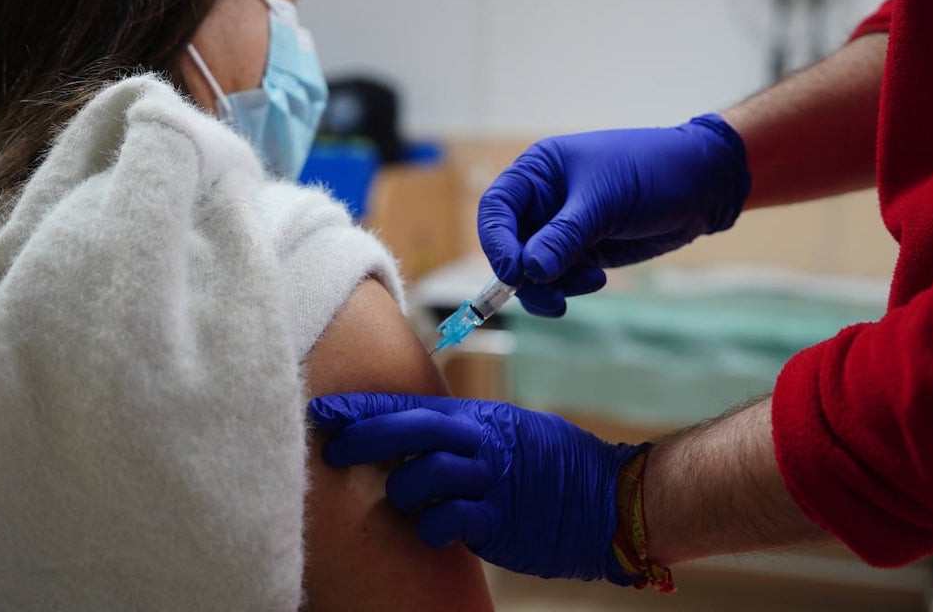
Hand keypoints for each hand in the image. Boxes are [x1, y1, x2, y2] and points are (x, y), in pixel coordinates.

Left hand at [308, 392, 645, 583]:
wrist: (608, 498)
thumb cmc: (550, 466)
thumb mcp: (506, 432)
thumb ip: (461, 434)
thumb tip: (408, 435)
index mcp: (478, 419)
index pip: (412, 405)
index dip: (365, 407)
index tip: (324, 408)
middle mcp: (482, 443)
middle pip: (413, 429)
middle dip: (366, 436)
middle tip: (333, 447)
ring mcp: (491, 481)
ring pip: (425, 474)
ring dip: (401, 488)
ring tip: (399, 497)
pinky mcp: (499, 520)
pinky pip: (447, 520)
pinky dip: (429, 525)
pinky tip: (430, 528)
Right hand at [478, 114, 749, 315]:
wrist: (703, 185)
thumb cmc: (651, 172)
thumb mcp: (605, 201)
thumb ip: (563, 236)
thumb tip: (528, 271)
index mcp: (537, 172)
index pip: (496, 209)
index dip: (496, 242)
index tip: (513, 272)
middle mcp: (542, 200)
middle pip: (509, 246)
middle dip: (525, 274)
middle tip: (550, 295)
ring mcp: (560, 229)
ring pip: (532, 269)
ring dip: (550, 286)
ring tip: (589, 282)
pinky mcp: (581, 251)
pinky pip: (558, 278)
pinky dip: (570, 286)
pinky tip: (598, 278)